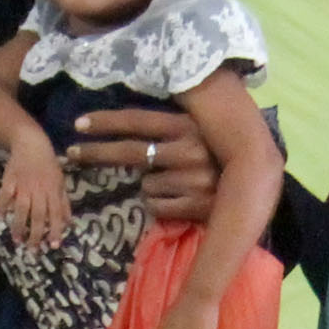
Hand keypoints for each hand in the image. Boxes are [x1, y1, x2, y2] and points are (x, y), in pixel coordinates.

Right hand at [1, 143, 68, 249]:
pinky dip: (2, 206)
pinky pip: (5, 195)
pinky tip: (1, 218)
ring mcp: (23, 185)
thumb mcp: (61, 182)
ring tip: (17, 240)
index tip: (53, 245)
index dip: (55, 230)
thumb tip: (68, 224)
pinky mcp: (10, 179)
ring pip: (22, 209)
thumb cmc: (48, 165)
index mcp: (53, 191)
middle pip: (38, 215)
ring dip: (19, 226)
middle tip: (33, 250)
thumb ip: (64, 203)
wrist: (31, 143)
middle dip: (36, 235)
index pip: (56, 214)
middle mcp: (39, 190)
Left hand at [64, 103, 222, 219]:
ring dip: (152, 188)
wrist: (257, 190)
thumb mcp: (199, 134)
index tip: (78, 125)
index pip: (138, 121)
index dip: (106, 123)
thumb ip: (170, 131)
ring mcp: (191, 179)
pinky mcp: (194, 206)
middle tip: (71, 153)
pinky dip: (161, 206)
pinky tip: (182, 202)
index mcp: (188, 126)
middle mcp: (188, 150)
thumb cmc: (221, 159)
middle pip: (131, 152)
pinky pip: (156, 207)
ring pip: (145, 185)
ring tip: (178, 186)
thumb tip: (128, 132)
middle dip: (96, 153)